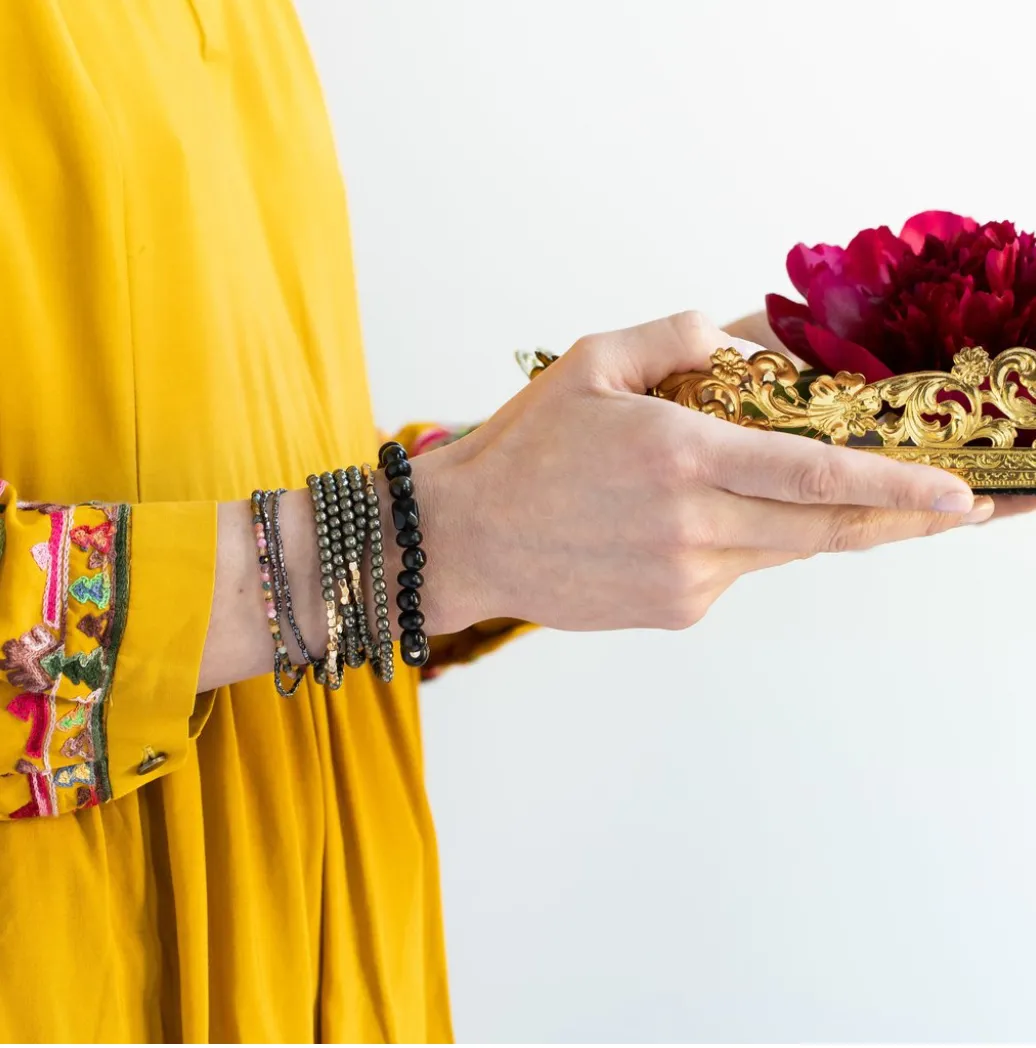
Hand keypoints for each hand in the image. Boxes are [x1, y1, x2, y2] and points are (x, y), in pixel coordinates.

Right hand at [417, 311, 991, 634]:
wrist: (469, 539)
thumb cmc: (523, 449)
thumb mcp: (593, 361)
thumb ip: (682, 337)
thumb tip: (756, 344)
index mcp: (677, 453)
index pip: (814, 475)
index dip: (897, 488)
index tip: (961, 497)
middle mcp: (691, 525)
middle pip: (826, 530)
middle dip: (901, 519)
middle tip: (961, 509)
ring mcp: (686, 579)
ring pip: (785, 550)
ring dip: (819, 523)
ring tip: (828, 498)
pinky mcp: (675, 611)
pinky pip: (738, 571)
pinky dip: (745, 539)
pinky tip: (696, 520)